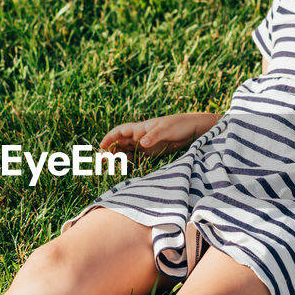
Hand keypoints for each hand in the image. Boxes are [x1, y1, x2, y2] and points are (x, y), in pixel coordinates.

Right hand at [100, 113, 218, 156]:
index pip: (120, 131)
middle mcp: (140, 136)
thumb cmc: (180, 124)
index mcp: (141, 128)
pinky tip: (125, 169)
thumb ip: (154, 136)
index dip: (109, 138)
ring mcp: (145, 145)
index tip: (101, 146)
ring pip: (127, 151)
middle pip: (120, 143)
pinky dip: (130, 163)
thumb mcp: (167, 128)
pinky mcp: (152, 153)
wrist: (194, 130)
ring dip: (118, 158)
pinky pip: (137, 158)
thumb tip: (142, 143)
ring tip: (110, 167)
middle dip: (110, 151)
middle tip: (101, 161)